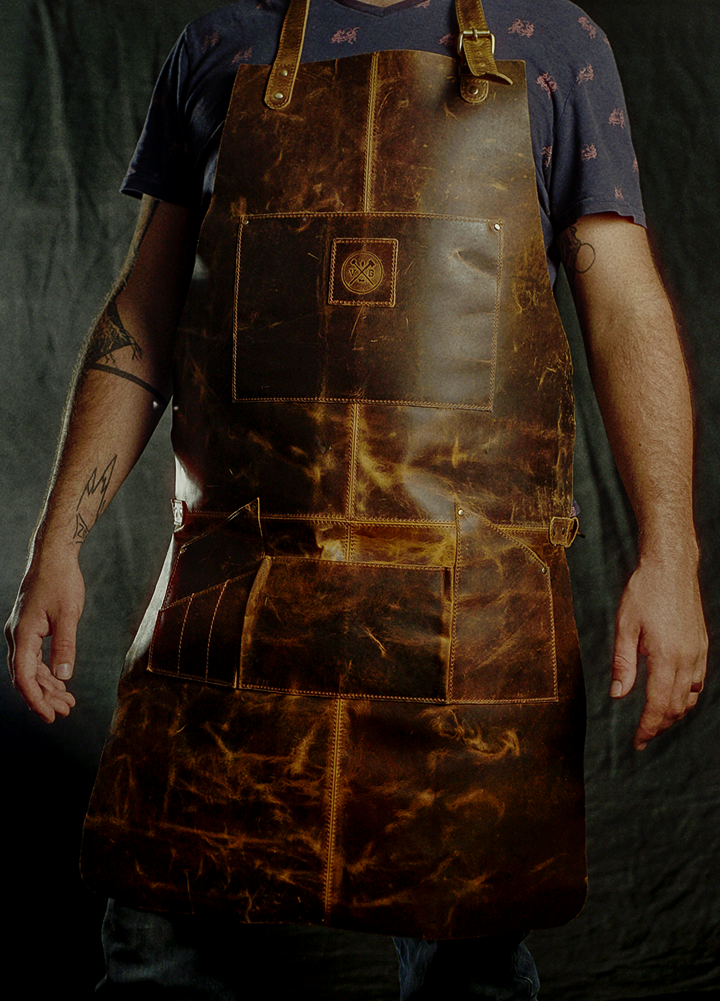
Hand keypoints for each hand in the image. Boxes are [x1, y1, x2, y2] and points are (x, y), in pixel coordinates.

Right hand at [5, 552, 85, 722]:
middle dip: (44, 697)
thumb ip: (65, 645)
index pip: (24, 676)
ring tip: (67, 702)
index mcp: (23, 634)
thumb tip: (64, 676)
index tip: (50, 716)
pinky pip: (33, 657)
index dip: (36, 699)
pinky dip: (46, 672)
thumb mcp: (68, 614)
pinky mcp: (29, 628)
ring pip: (29, 669)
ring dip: (47, 687)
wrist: (53, 556)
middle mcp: (17, 635)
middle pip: (26, 677)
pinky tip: (60, 682)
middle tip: (65, 712)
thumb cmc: (61, 581)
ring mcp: (21, 632)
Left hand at [610, 553, 706, 749]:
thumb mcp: (624, 627)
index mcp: (665, 656)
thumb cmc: (644, 593)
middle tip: (643, 737)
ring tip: (655, 721)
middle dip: (659, 725)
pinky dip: (686, 695)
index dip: (648, 727)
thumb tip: (618, 694)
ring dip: (674, 713)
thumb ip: (623, 663)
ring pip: (690, 696)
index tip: (638, 742)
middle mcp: (687, 658)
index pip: (657, 704)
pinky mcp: (702, 645)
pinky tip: (674, 696)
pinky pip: (698, 680)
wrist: (671, 568)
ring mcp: (698, 652)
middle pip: (676, 706)